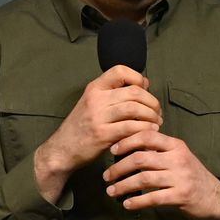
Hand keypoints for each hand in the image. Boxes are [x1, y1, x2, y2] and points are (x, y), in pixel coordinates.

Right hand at [33, 66, 162, 202]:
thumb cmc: (82, 127)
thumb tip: (145, 83)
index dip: (138, 78)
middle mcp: (95, 99)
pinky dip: (145, 128)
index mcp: (94, 88)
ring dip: (151, 116)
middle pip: (133, 91)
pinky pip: (131, 127)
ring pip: (134, 108)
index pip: (120, 71)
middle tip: (157, 112)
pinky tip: (149, 131)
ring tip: (156, 123)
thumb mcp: (93, 103)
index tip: (145, 90)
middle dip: (152, 102)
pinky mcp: (102, 134)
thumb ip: (115, 93)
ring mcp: (98, 116)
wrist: (63, 148)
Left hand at [102, 129, 219, 219]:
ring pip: (143, 179)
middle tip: (106, 176)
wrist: (216, 197)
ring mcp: (180, 177)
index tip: (112, 151)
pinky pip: (153, 198)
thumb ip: (158, 150)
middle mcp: (177, 159)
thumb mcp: (178, 156)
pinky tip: (127, 204)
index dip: (126, 142)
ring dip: (123, 186)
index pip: (147, 136)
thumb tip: (127, 146)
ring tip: (112, 191)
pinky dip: (137, 201)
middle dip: (119, 168)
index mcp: (175, 145)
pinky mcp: (181, 196)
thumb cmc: (191, 175)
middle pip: (140, 158)